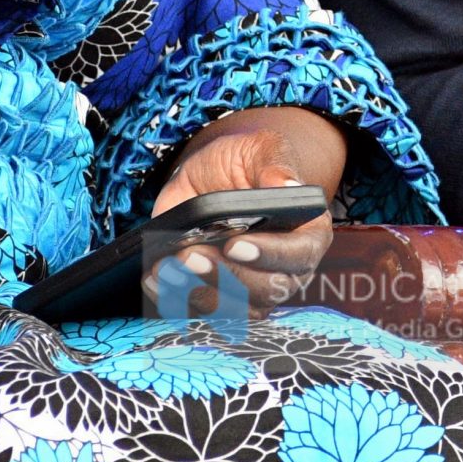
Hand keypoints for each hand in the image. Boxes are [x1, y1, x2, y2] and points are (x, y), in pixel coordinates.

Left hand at [150, 107, 343, 312]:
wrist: (217, 175)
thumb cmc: (247, 162)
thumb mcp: (261, 149)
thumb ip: (275, 165)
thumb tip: (287, 185)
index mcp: (308, 234)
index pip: (297, 255)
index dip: (268, 254)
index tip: (235, 244)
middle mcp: (287, 270)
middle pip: (264, 290)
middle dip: (224, 276)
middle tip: (190, 255)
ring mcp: (254, 290)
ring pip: (233, 309)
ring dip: (197, 293)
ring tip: (167, 268)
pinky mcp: (222, 299)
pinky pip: (202, 312)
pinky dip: (176, 300)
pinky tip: (155, 278)